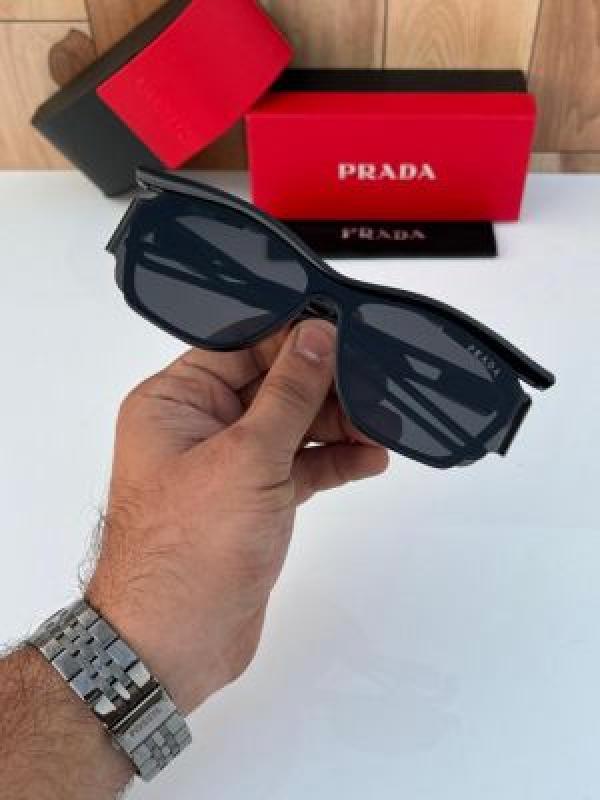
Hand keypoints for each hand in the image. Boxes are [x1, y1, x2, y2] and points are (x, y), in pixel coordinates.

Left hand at [87, 321, 387, 713]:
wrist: (178, 642)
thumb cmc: (190, 549)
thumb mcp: (248, 456)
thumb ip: (289, 394)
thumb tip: (316, 336)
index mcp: (175, 401)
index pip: (239, 347)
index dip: (291, 337)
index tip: (341, 330)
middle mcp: (198, 427)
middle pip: (271, 386)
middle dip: (322, 386)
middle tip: (371, 383)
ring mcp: (228, 465)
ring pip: (290, 427)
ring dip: (336, 426)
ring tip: (378, 427)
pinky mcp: (253, 500)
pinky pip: (298, 466)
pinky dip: (332, 462)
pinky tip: (369, 459)